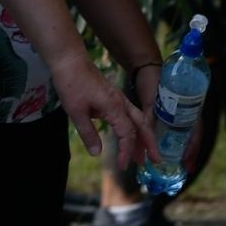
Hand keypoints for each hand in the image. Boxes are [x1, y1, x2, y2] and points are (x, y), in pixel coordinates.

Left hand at [51, 55, 159, 169]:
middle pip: (141, 125)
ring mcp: (117, 97)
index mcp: (114, 107)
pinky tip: (127, 134)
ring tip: (143, 154)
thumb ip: (88, 133)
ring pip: (136, 119)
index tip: (124, 165)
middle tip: (156, 161)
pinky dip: (133, 126)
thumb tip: (98, 153)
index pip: (127, 133)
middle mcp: (120, 102)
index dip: (127, 151)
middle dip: (149, 143)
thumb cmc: (71, 84)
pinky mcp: (111, 95)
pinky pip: (128, 114)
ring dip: (142, 136)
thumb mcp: (76, 112)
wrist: (69, 60)